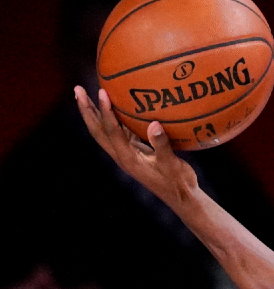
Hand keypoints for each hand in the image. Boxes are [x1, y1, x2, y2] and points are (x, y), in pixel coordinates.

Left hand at [74, 87, 197, 207]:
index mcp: (127, 158)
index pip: (111, 131)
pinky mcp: (134, 152)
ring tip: (86, 94)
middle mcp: (121, 155)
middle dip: (86, 110)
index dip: (105, 111)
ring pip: (104, 130)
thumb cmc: (178, 183)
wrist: (181, 198)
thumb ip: (162, 145)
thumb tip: (154, 124)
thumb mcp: (172, 165)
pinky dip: (112, 117)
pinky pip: (118, 131)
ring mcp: (126, 153)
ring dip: (94, 113)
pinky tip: (116, 106)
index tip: (102, 92)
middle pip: (97, 130)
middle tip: (77, 90)